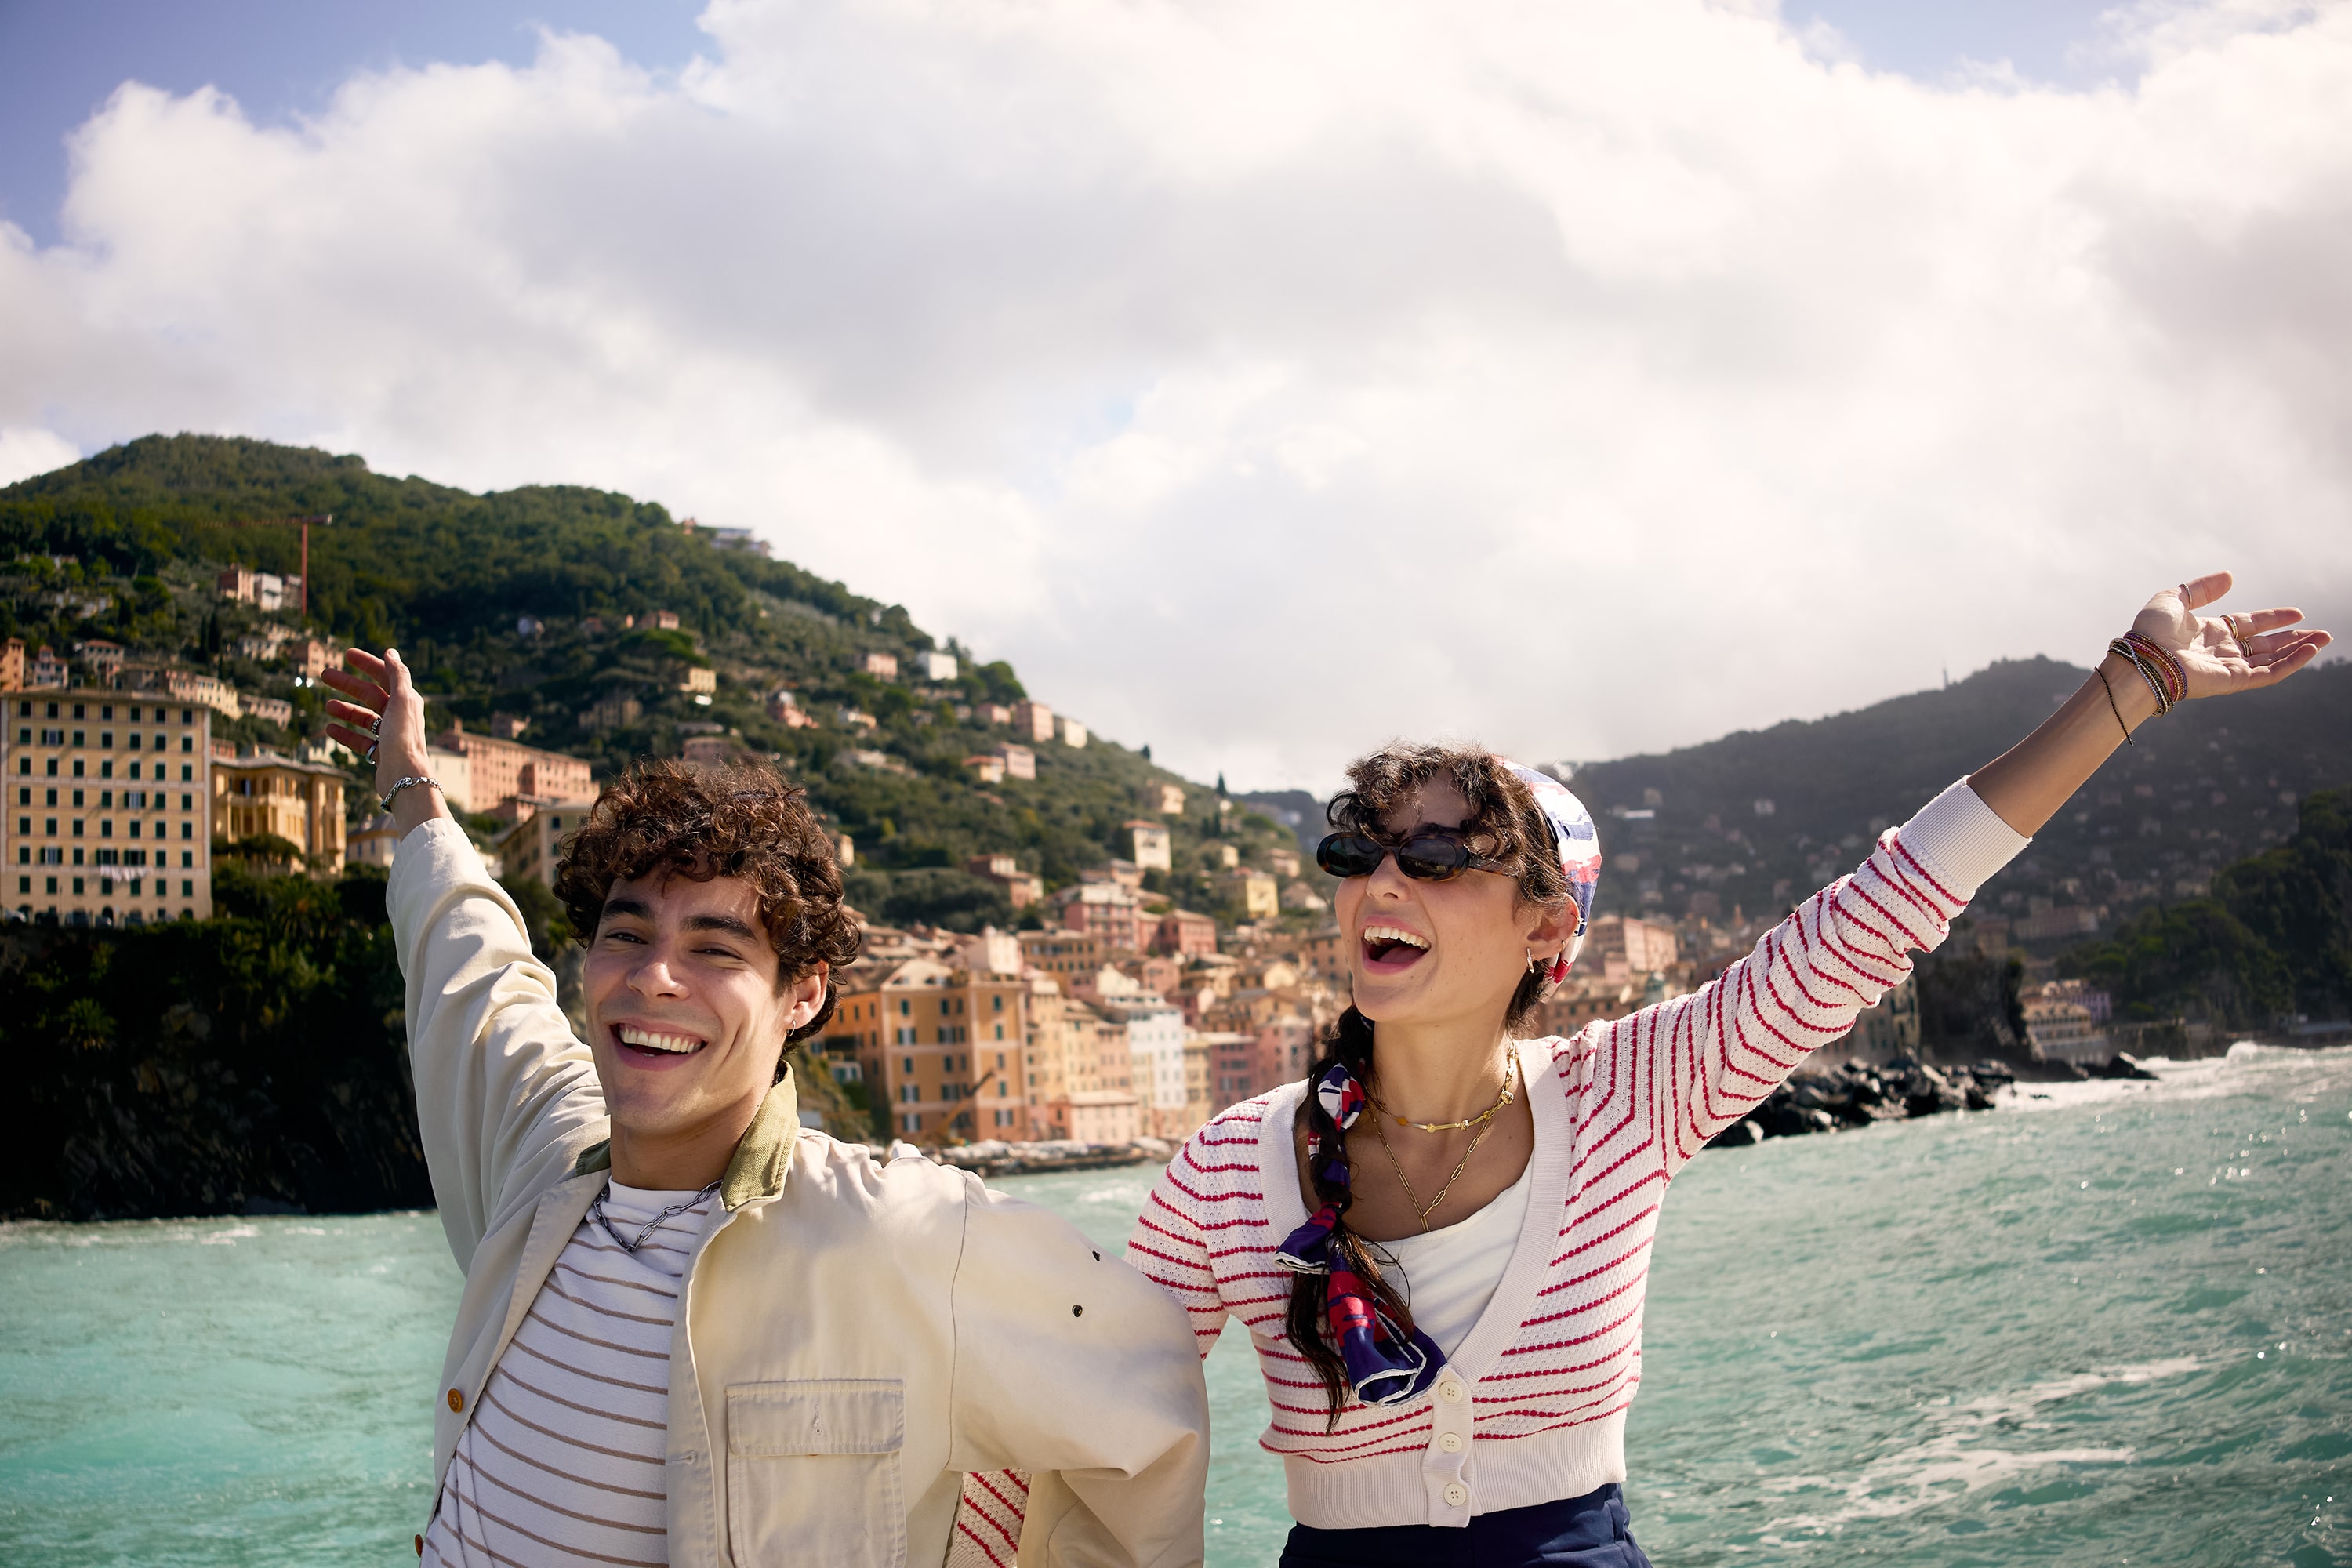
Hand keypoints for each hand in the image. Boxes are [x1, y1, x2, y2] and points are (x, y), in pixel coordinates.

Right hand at [320, 647, 444, 828]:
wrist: (405, 777)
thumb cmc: (404, 737)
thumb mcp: (402, 700)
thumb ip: (398, 675)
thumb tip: (391, 652)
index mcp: (407, 701)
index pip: (385, 676)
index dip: (367, 664)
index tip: (346, 654)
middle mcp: (400, 717)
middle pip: (371, 695)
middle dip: (348, 684)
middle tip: (324, 674)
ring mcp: (390, 736)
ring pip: (365, 718)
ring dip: (346, 710)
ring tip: (327, 706)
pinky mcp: (382, 754)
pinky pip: (361, 741)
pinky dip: (346, 734)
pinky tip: (330, 729)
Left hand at [2133, 572, 2331, 699]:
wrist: (2143, 657)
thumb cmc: (2150, 630)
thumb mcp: (2174, 598)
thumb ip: (2202, 588)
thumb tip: (2230, 577)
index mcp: (2209, 631)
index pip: (2248, 624)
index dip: (2273, 619)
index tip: (2297, 613)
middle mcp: (2221, 650)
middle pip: (2265, 644)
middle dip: (2293, 638)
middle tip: (2321, 633)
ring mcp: (2228, 667)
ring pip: (2272, 659)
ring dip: (2298, 650)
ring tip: (2323, 639)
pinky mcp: (2233, 681)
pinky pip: (2268, 673)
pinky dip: (2290, 663)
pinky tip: (2309, 651)